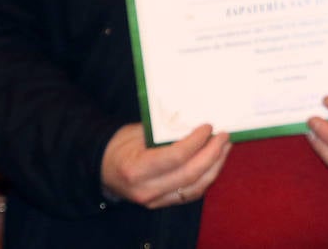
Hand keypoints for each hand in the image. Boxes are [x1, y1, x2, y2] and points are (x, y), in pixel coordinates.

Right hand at [100, 123, 231, 207]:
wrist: (103, 168)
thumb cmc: (120, 145)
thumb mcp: (137, 132)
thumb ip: (164, 132)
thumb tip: (194, 123)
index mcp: (136, 169)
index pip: (175, 157)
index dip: (196, 142)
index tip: (208, 127)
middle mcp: (146, 190)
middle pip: (189, 174)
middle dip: (212, 154)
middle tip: (223, 136)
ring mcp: (155, 201)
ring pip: (195, 188)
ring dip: (214, 166)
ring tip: (224, 147)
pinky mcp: (163, 203)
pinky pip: (191, 193)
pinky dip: (206, 177)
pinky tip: (214, 162)